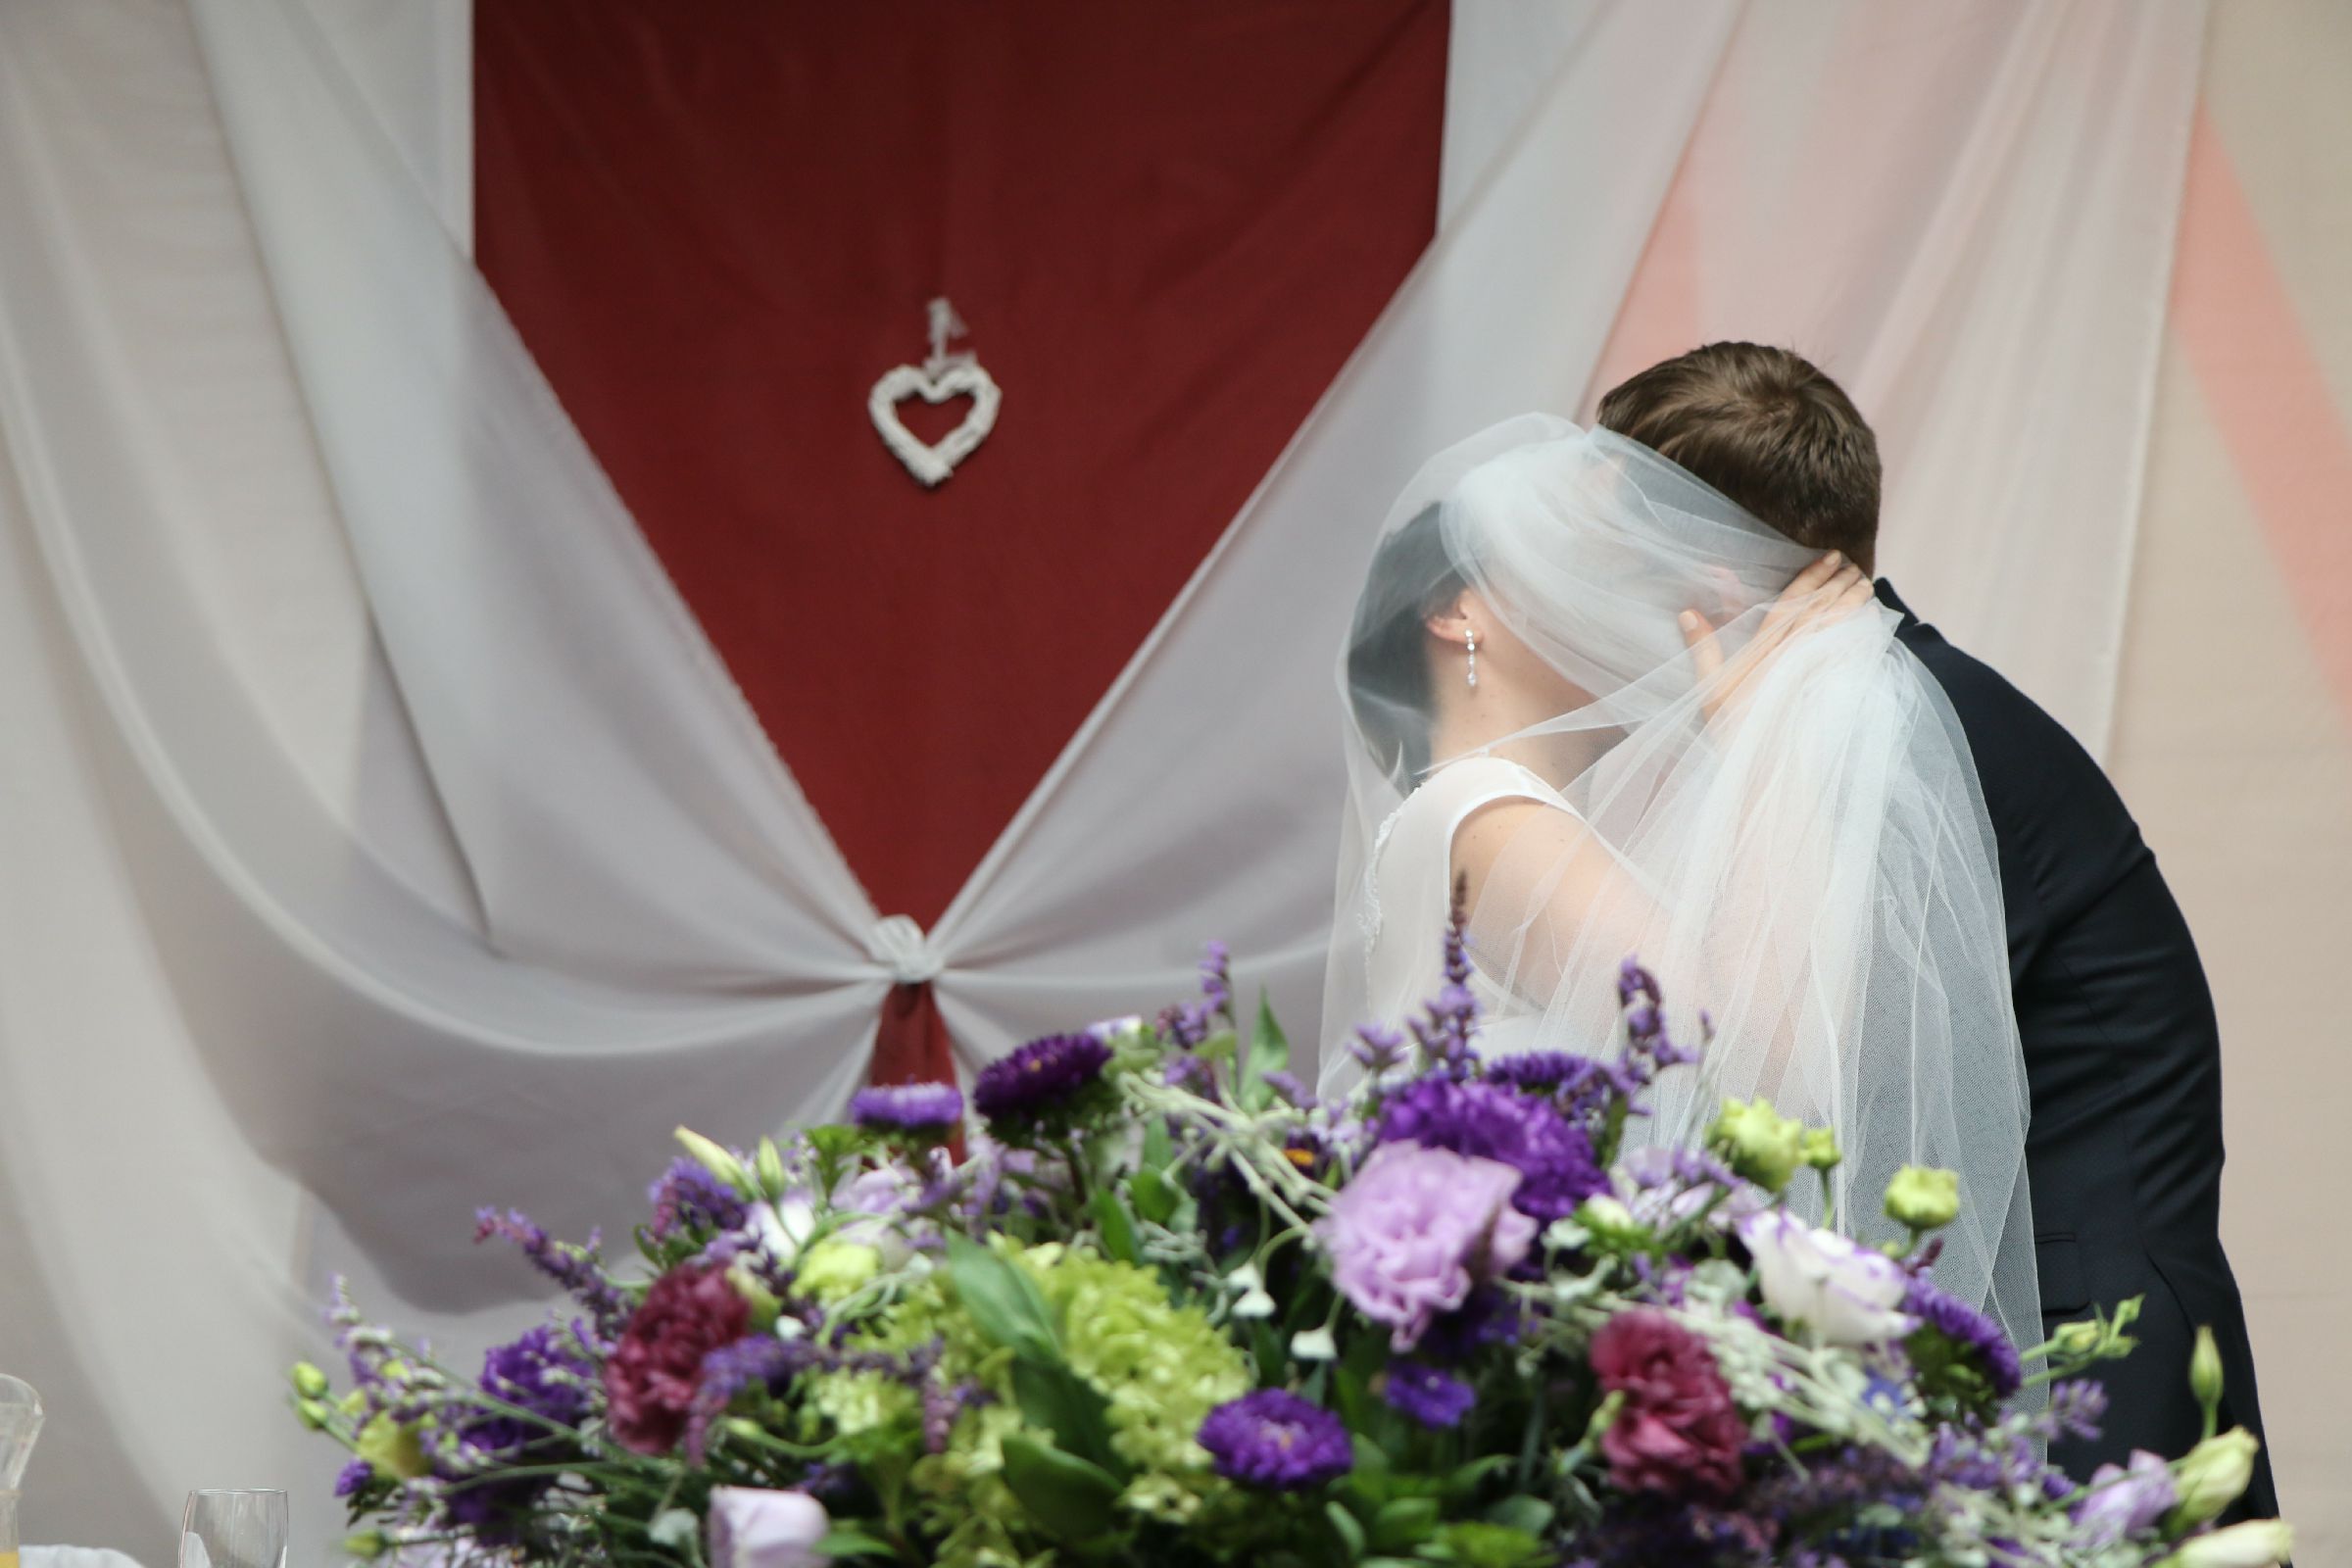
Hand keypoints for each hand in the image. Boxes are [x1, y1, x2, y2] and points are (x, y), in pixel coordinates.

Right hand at [1679, 552, 1874, 722]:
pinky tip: (1866, 624)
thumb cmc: (1732, 728)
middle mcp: (1791, 656)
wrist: (1763, 767)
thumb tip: (1687, 611)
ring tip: (1866, 586)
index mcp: (1764, 651)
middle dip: (1839, 585)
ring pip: (1837, 628)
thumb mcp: (1709, 688)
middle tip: (1854, 565)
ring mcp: (1810, 672)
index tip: (1831, 557)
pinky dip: (1857, 634)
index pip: (1793, 604)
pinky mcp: (1822, 689)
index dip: (1812, 577)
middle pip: (1821, 611)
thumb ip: (1703, 647)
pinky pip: (1844, 654)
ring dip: (1852, 605)